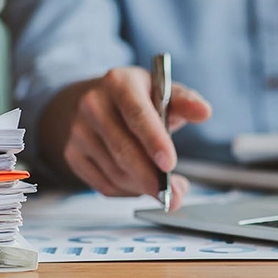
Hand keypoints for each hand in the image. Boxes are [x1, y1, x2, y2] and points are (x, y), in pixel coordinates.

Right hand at [40, 66, 211, 209]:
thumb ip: (185, 102)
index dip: (154, 141)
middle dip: (151, 178)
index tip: (170, 164)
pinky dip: (128, 191)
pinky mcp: (72, 154)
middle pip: (123, 149)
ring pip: (115, 171)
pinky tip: (141, 185)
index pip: (136, 114)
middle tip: (175, 195)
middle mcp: (93, 104)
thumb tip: (204, 112)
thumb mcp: (161, 90)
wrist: (95, 101)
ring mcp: (78, 131)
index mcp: (118, 82)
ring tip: (164, 188)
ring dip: (143, 187)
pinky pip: (104, 184)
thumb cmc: (137, 99)